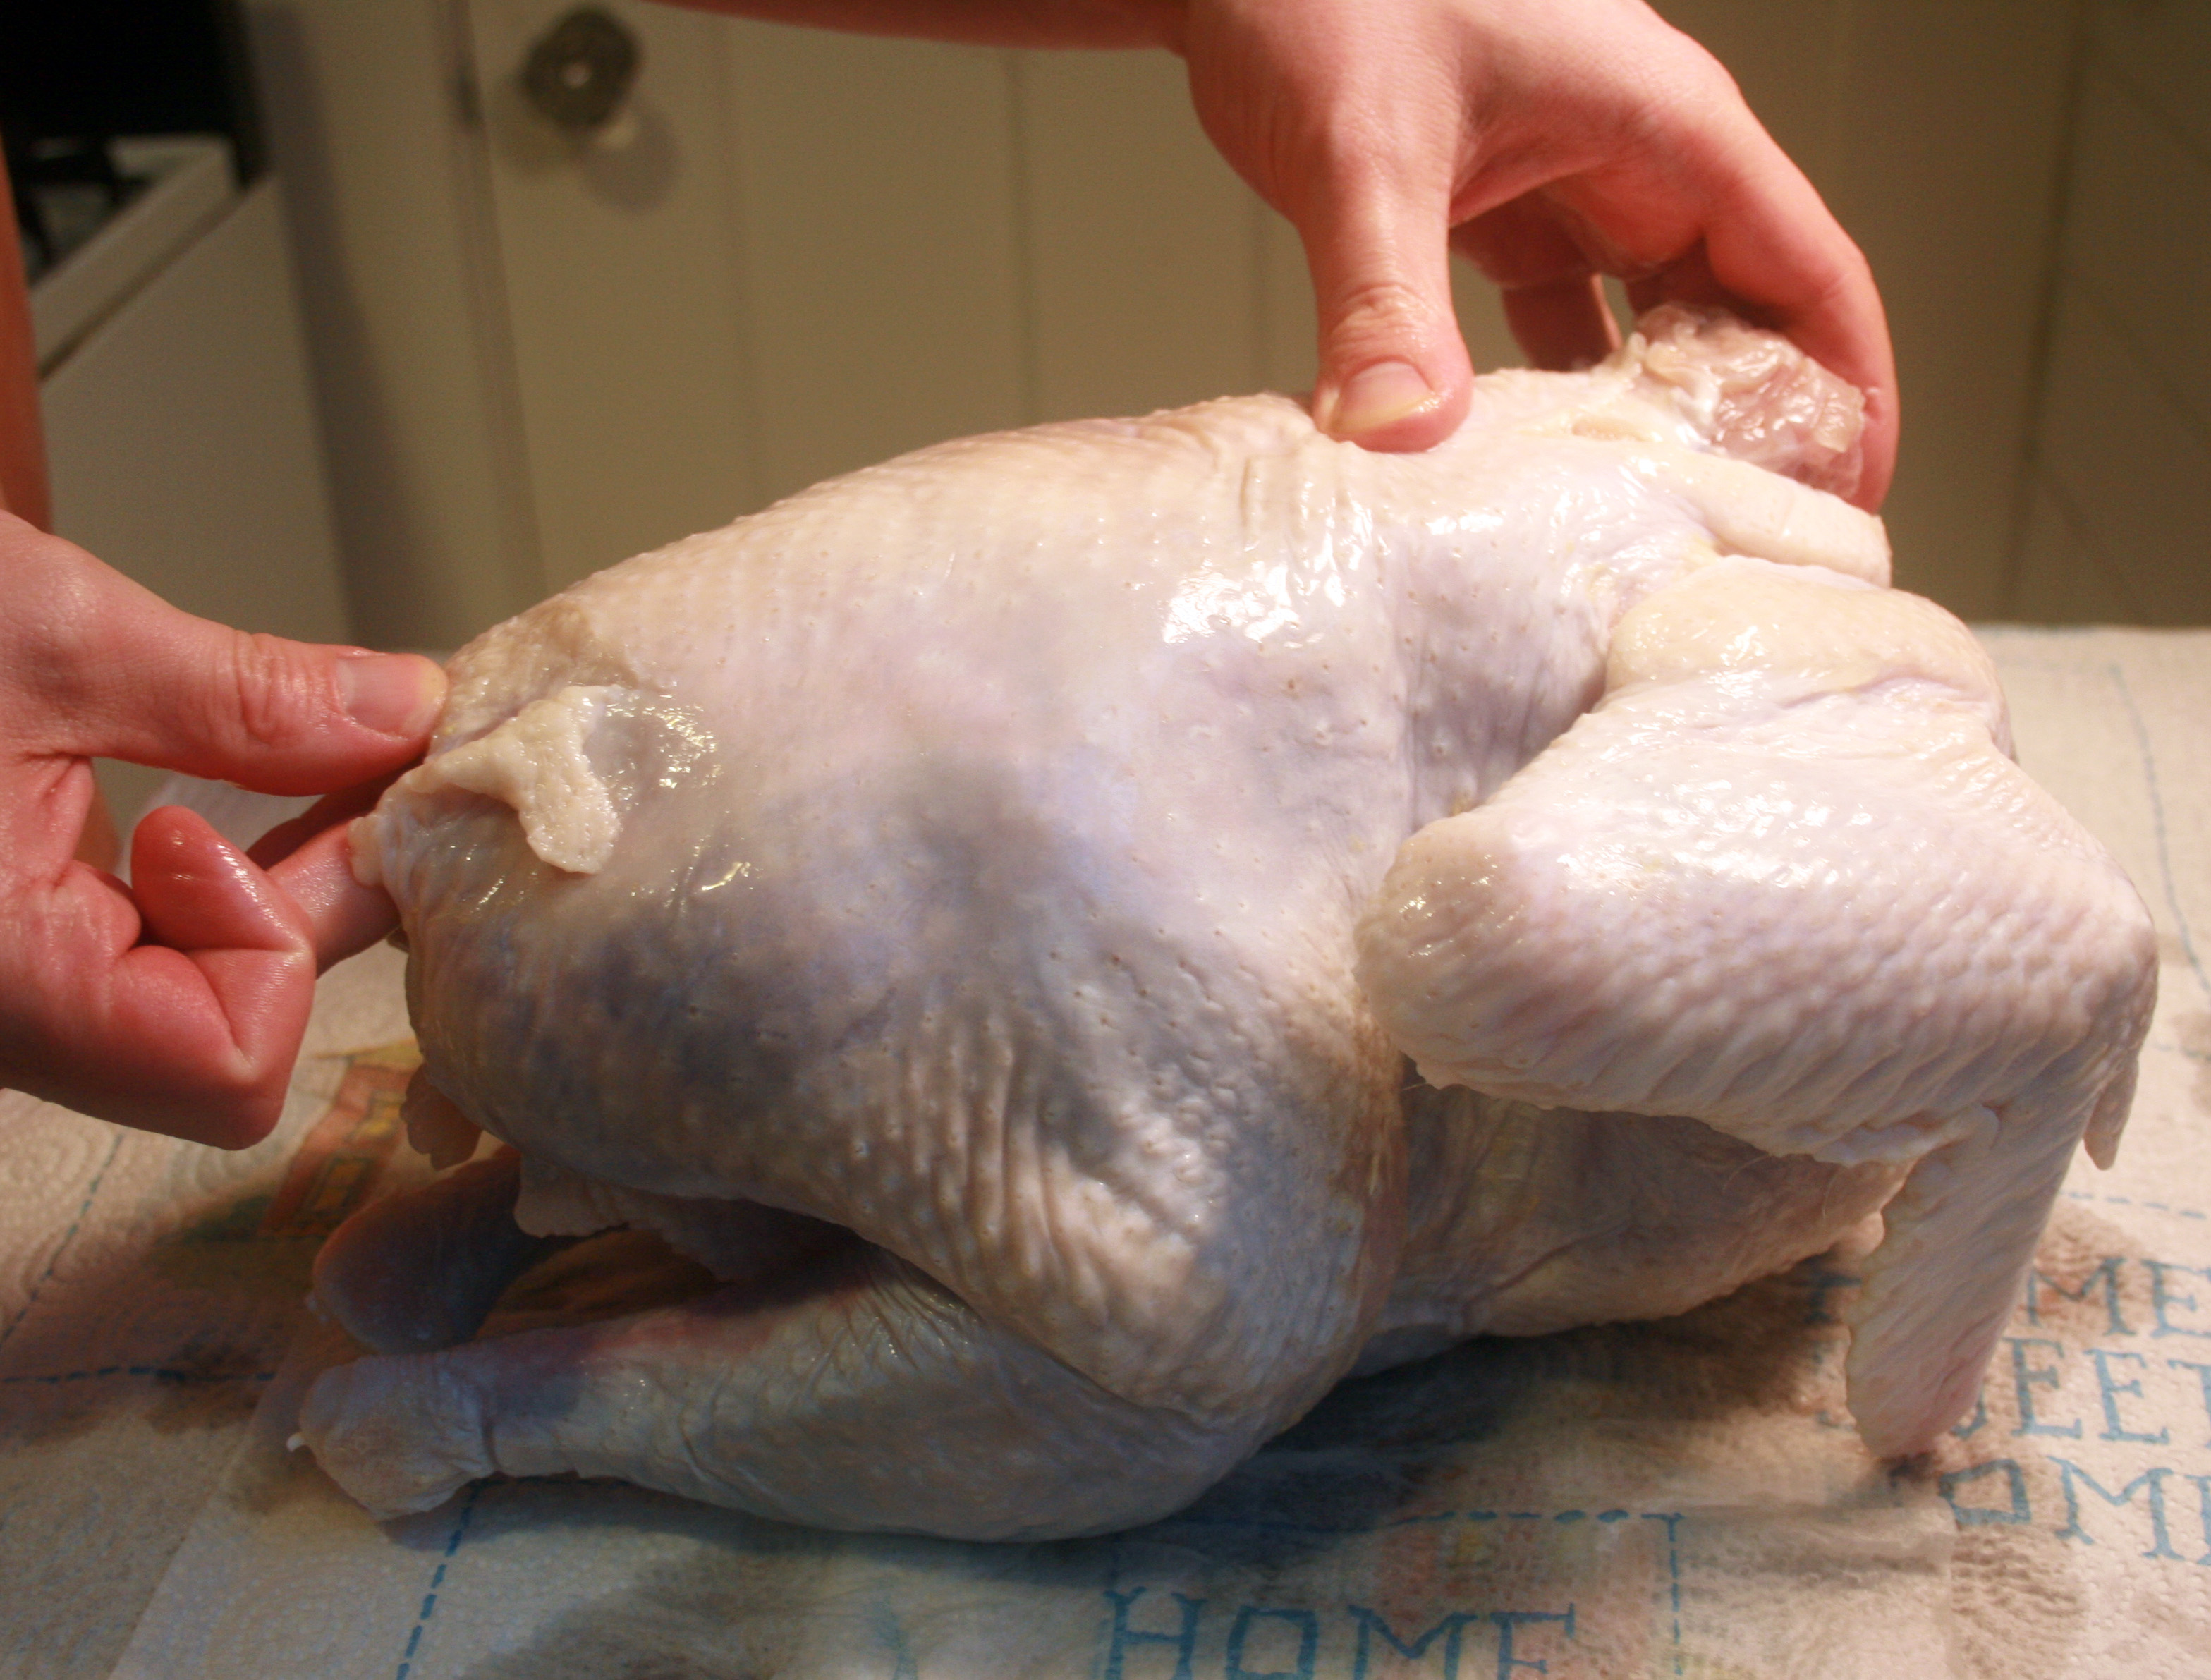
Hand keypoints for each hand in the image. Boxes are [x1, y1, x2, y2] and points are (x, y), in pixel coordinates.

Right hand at [0, 513, 443, 1146]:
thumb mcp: (40, 633)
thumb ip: (241, 699)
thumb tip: (402, 713)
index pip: (226, 1062)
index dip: (282, 938)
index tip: (250, 816)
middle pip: (213, 1049)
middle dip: (286, 911)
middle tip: (314, 777)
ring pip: (173, 1016)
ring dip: (237, 901)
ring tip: (230, 781)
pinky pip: (116, 973)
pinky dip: (175, 898)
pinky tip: (172, 812)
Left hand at [1171, 0, 1896, 504]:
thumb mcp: (1364, 146)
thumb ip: (1384, 295)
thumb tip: (1404, 436)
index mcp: (1662, 126)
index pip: (1808, 268)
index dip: (1849, 385)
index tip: (1853, 498)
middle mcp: (1636, 156)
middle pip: (1746, 310)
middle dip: (1760, 427)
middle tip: (1746, 549)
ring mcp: (1570, 182)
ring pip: (1652, 323)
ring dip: (1656, 423)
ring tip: (1656, 533)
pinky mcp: (1498, 209)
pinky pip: (1561, 319)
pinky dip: (1556, 394)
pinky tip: (1535, 472)